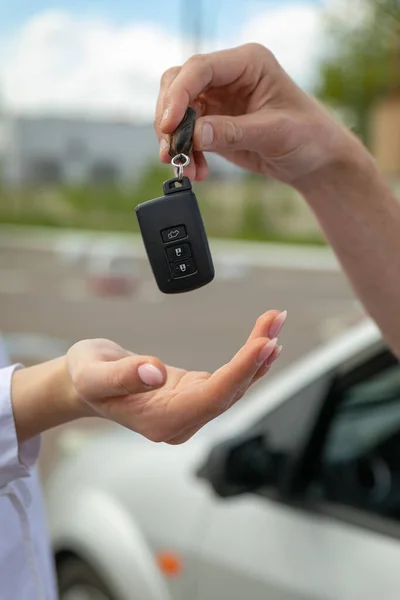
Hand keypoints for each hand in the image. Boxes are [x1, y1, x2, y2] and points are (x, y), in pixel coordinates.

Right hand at [66, 310, 284, 443]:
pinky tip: (264, 344)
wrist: (85, 385)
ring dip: (257, 355)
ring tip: (275, 322)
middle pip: (230, 391)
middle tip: (275, 320)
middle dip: (256, 356)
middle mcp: (181, 421)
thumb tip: (156, 372)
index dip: (240, 371)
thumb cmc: (87, 379)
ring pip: (234, 386)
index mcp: (160, 421)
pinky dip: (248, 361)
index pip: (211, 398)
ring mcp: (189, 411)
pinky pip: (228, 382)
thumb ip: (123, 376)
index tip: (263, 344)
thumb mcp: (93, 374)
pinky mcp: (194, 397)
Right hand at [155, 44, 359, 186]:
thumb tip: (194, 134)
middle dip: (170, 118)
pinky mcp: (214, 124)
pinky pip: (186, 135)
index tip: (169, 125)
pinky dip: (185, 153)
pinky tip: (196, 170)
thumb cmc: (308, 136)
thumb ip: (233, 132)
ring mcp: (219, 100)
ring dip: (174, 140)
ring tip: (185, 166)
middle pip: (179, 84)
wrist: (315, 161)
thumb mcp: (274, 133)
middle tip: (171, 149)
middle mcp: (228, 76)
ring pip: (177, 111)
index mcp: (248, 63)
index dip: (179, 95)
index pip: (200, 68)